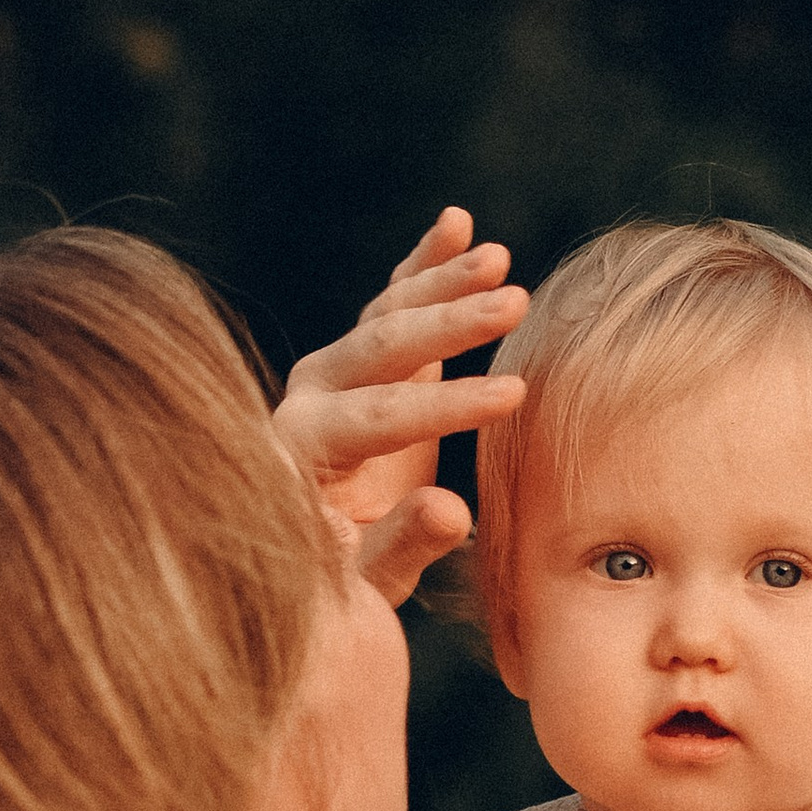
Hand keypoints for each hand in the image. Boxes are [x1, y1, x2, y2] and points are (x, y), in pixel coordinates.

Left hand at [274, 208, 528, 605]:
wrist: (309, 568)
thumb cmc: (340, 584)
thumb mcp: (367, 586)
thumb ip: (401, 547)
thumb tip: (449, 510)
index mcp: (297, 455)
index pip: (377, 418)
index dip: (445, 406)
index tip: (513, 396)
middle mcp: (306, 401)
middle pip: (378, 350)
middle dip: (449, 325)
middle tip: (514, 302)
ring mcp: (329, 376)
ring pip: (385, 315)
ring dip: (443, 284)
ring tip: (501, 260)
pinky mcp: (357, 365)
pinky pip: (387, 305)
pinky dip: (420, 266)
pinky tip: (456, 224)